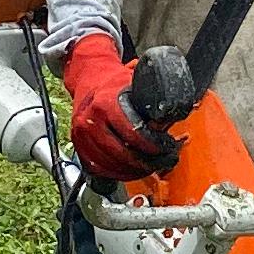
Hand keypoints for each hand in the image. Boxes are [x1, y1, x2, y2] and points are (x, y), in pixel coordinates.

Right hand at [64, 31, 174, 184]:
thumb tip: (174, 115)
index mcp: (106, 103)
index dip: (153, 144)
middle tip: (163, 160)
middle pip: (122, 154)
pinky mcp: (78, 146)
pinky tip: (130, 170)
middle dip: (147, 161)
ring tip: (150, 167)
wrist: (89, 80)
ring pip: (110, 165)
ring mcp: (81, 136)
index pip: (133, 132)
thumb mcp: (135, 83)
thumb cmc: (115, 84)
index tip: (166, 147)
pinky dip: (116, 173)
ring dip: (134, 171)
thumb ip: (152, 100)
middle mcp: (90, 120)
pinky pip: (98, 168)